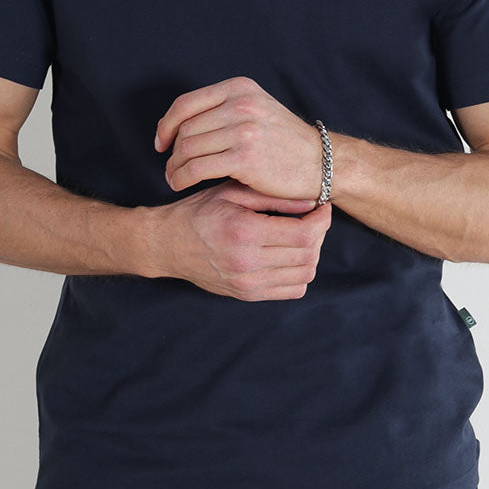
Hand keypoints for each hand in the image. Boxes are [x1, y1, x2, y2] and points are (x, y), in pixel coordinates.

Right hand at [147, 179, 332, 300]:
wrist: (166, 244)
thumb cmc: (198, 212)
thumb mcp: (232, 193)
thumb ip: (273, 198)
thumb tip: (312, 203)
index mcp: (244, 232)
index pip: (303, 234)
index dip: (322, 220)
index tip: (321, 206)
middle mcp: (247, 263)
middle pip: (308, 254)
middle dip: (319, 233)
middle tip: (313, 217)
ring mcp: (247, 284)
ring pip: (304, 274)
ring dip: (311, 253)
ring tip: (301, 234)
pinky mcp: (247, 295)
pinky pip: (292, 290)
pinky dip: (299, 273)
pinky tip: (289, 254)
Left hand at [154, 76, 323, 201]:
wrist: (319, 162)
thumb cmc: (284, 142)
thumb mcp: (256, 109)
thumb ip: (223, 109)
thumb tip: (179, 123)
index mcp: (240, 88)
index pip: (186, 104)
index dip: (167, 124)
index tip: (162, 142)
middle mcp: (241, 104)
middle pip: (185, 128)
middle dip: (172, 151)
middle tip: (170, 167)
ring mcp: (243, 130)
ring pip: (188, 148)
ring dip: (174, 166)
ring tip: (174, 178)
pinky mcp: (244, 157)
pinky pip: (197, 167)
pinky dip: (182, 177)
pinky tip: (181, 184)